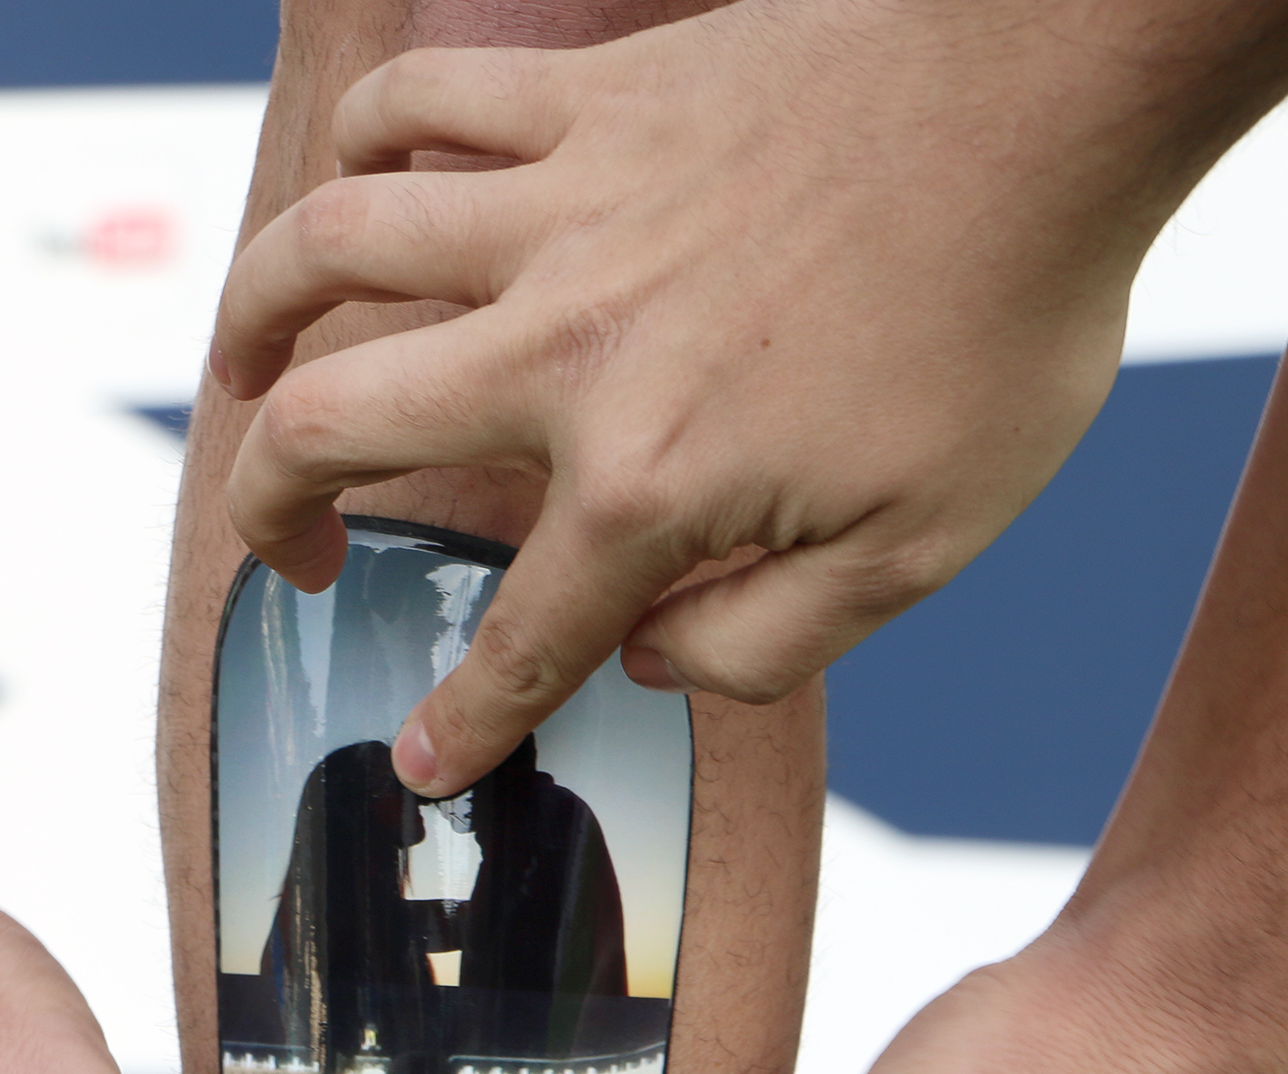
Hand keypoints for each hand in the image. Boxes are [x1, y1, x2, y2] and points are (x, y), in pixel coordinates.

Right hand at [209, 0, 1167, 795]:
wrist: (1046, 98)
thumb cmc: (1004, 319)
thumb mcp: (924, 546)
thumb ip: (770, 643)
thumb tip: (653, 665)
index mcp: (650, 479)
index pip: (516, 637)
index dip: (460, 722)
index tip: (423, 763)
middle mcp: (569, 345)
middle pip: (331, 427)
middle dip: (269, 510)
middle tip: (289, 551)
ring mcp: (563, 206)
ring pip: (328, 249)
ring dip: (252, 319)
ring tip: (241, 370)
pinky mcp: (587, 100)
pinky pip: (418, 102)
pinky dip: (362, 142)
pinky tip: (359, 187)